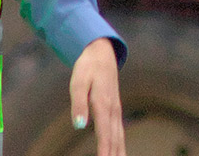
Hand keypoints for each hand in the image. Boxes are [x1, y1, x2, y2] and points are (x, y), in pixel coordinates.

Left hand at [69, 37, 123, 155]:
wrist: (101, 53)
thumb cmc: (87, 67)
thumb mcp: (78, 82)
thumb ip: (78, 104)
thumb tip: (79, 126)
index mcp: (103, 105)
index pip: (104, 135)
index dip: (105, 152)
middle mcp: (112, 110)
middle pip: (115, 140)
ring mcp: (116, 111)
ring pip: (120, 138)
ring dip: (120, 153)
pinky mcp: (115, 110)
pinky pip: (119, 133)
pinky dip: (120, 146)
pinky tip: (119, 153)